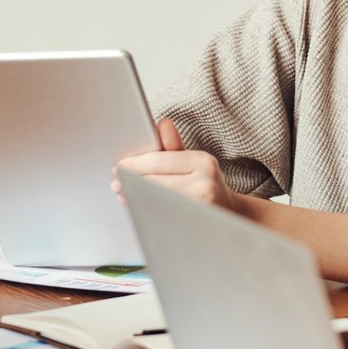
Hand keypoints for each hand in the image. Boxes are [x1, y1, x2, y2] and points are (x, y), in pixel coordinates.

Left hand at [111, 118, 242, 214]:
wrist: (231, 214)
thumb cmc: (206, 184)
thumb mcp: (194, 161)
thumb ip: (173, 145)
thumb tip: (162, 123)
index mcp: (202, 162)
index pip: (158, 161)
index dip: (134, 165)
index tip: (118, 167)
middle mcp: (204, 183)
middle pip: (154, 182)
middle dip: (130, 183)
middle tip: (116, 185)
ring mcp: (200, 207)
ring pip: (155, 200)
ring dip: (135, 198)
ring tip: (124, 196)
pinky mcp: (193, 225)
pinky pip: (161, 217)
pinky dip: (146, 212)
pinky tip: (139, 208)